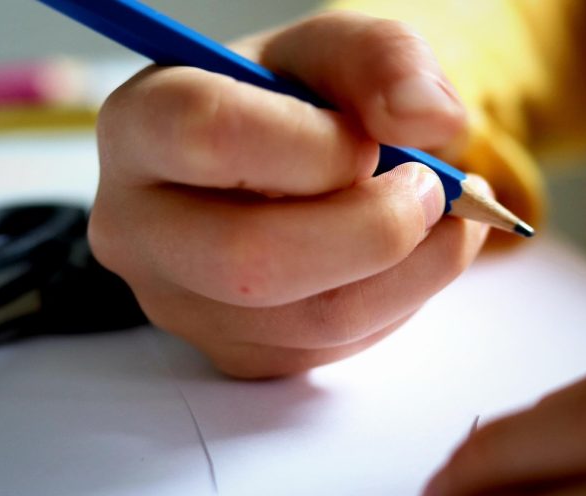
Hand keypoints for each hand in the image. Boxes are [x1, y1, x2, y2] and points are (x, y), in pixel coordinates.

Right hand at [88, 12, 486, 378]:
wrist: (262, 167)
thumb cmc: (285, 102)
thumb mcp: (327, 49)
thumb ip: (382, 57)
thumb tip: (433, 119)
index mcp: (139, 126)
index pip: (209, 135)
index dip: (314, 144)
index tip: (371, 140)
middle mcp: (138, 228)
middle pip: (250, 261)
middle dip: (374, 228)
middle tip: (432, 190)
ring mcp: (181, 305)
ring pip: (311, 320)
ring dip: (412, 270)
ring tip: (447, 217)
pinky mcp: (235, 355)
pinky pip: (335, 346)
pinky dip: (400, 300)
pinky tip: (411, 254)